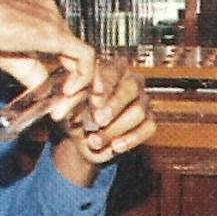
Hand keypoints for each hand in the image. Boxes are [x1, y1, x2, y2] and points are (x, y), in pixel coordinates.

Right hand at [0, 0, 93, 120]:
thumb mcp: (6, 57)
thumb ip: (29, 72)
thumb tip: (42, 89)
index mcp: (41, 18)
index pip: (68, 51)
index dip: (69, 78)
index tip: (61, 101)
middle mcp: (52, 16)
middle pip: (78, 56)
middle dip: (76, 88)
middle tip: (64, 112)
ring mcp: (55, 22)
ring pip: (83, 59)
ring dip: (77, 90)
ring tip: (62, 109)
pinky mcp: (55, 33)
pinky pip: (84, 57)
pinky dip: (82, 79)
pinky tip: (66, 94)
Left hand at [51, 57, 155, 183]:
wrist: (81, 138)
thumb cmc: (75, 113)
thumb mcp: (68, 106)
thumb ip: (72, 99)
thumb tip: (79, 97)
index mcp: (112, 69)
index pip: (112, 72)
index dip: (104, 86)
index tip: (94, 100)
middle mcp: (131, 81)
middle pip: (130, 89)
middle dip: (113, 106)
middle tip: (98, 120)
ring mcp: (143, 101)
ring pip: (139, 112)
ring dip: (115, 129)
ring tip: (95, 140)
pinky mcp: (149, 121)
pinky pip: (147, 129)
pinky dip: (130, 139)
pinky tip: (114, 146)